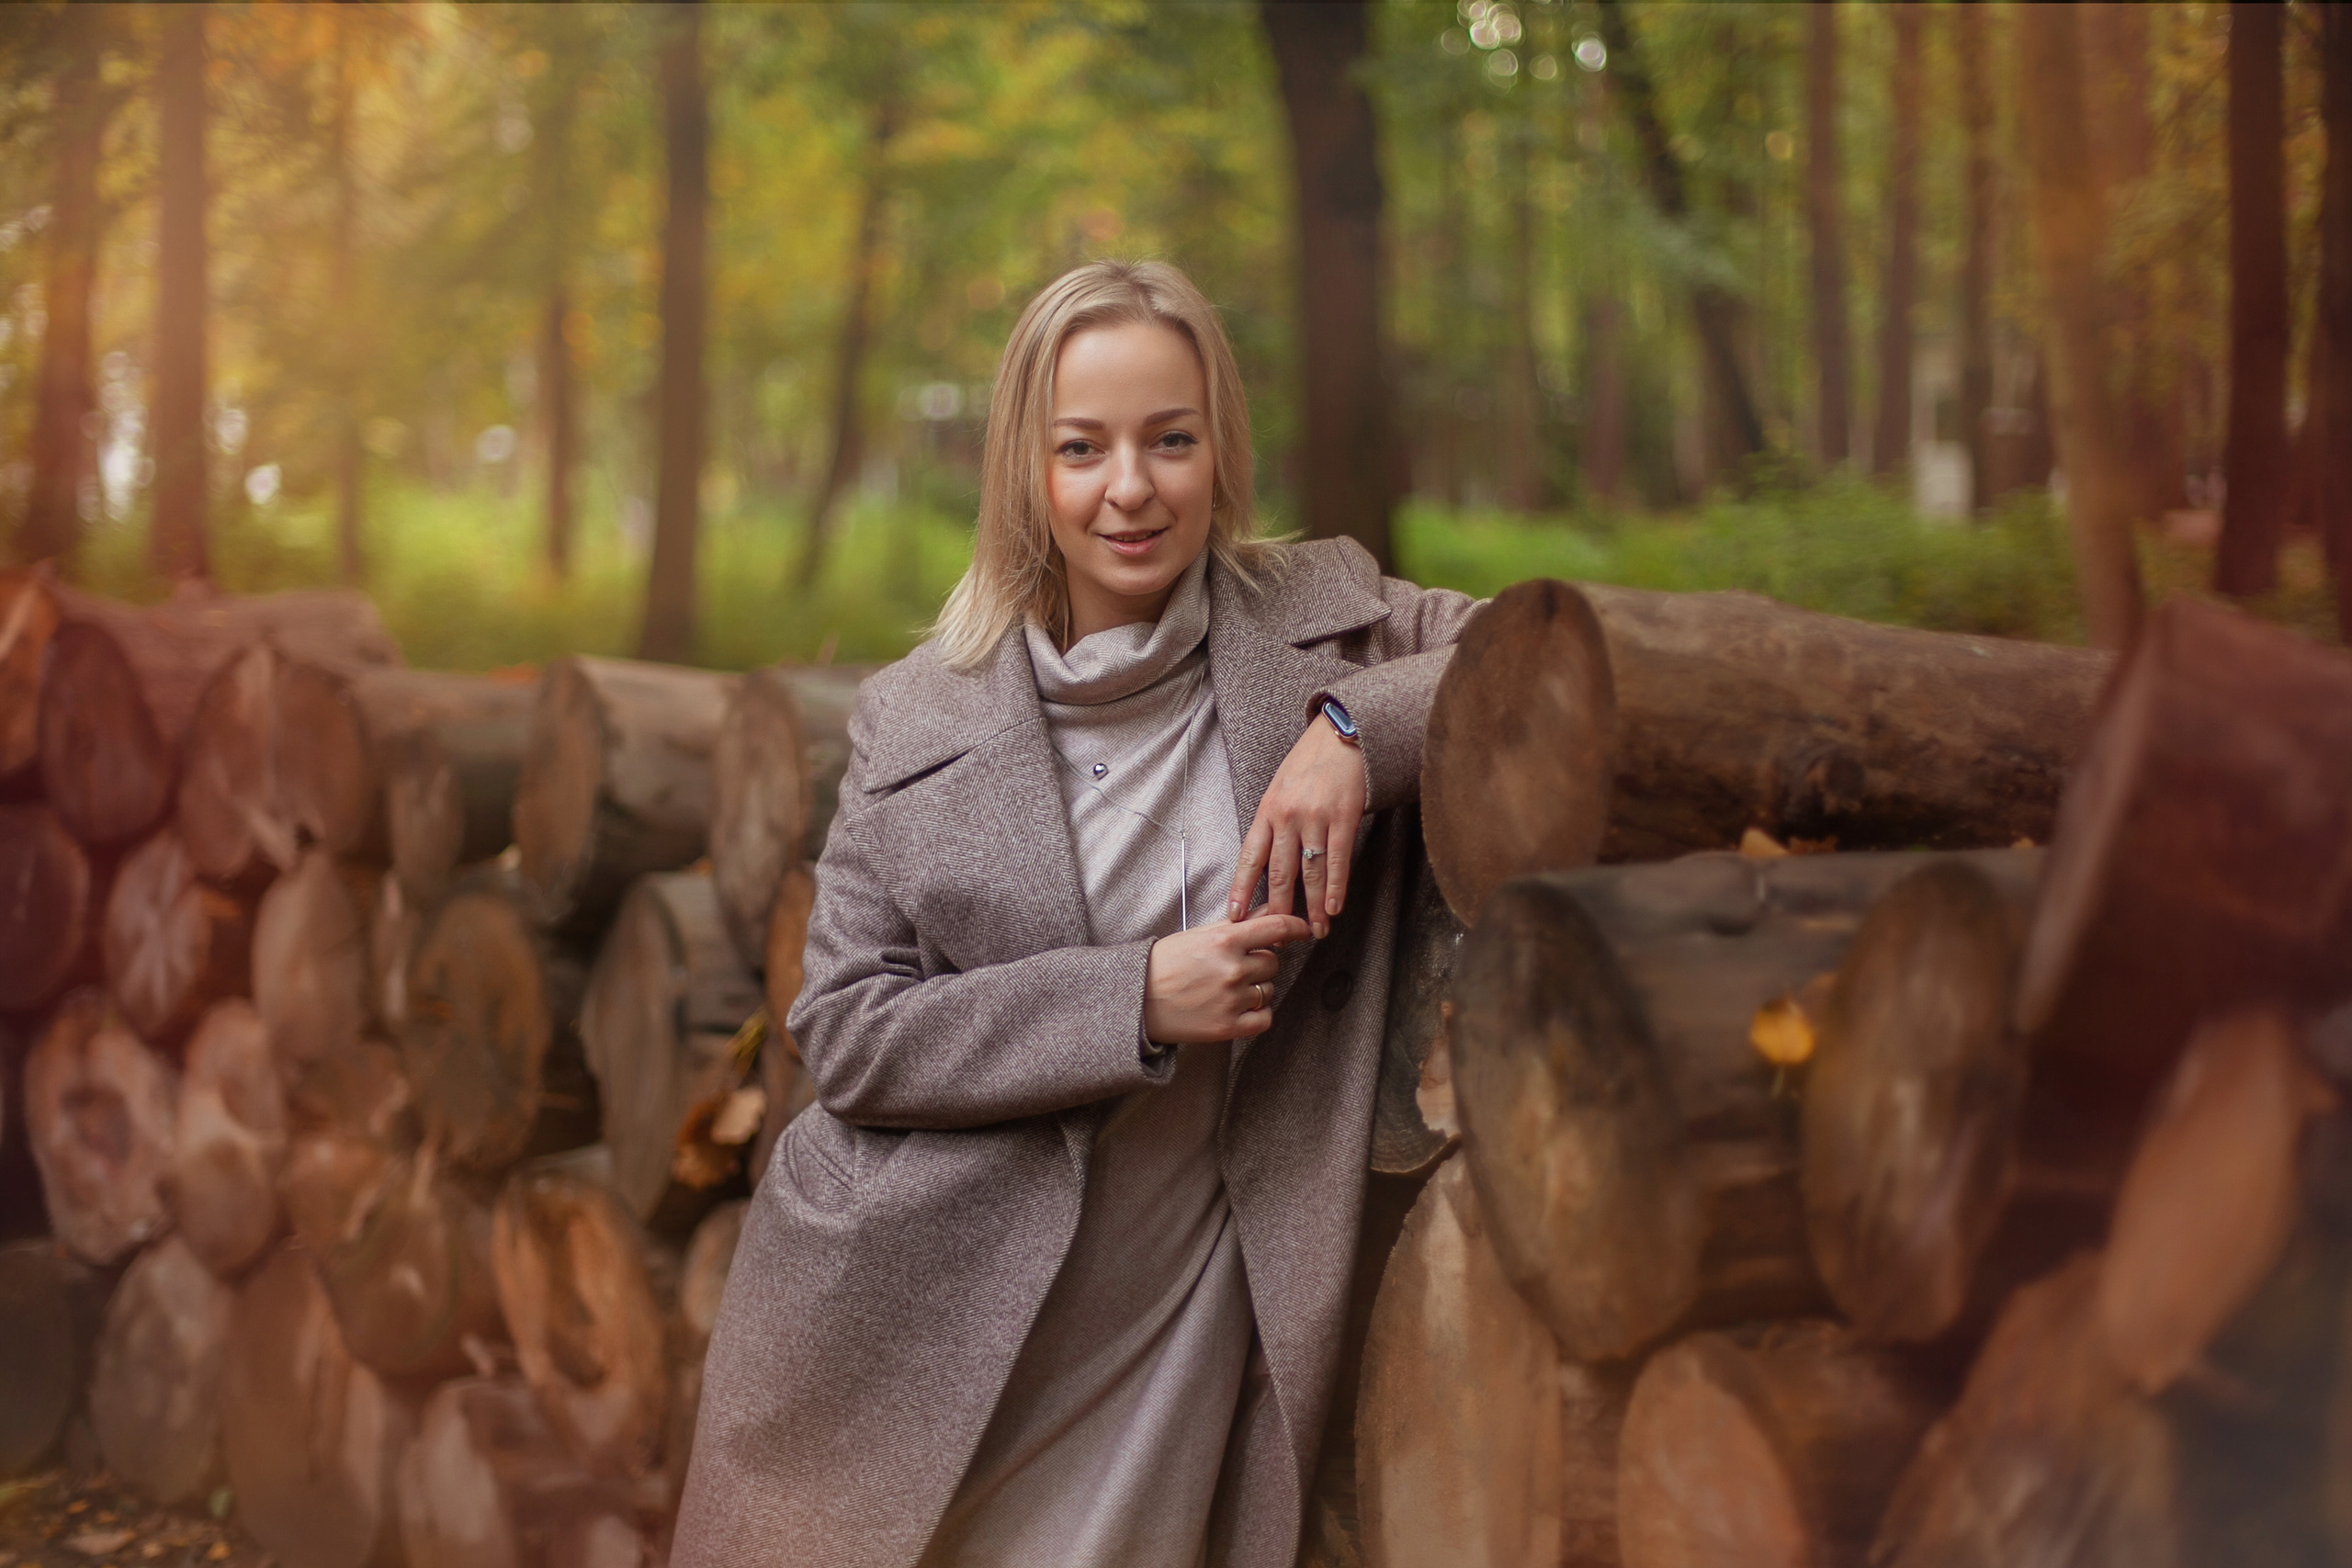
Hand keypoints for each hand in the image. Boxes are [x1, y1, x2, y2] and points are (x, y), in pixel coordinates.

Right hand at [1144, 913, 1312, 1043]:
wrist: (1137, 1000)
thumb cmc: (1165, 964)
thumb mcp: (1199, 935)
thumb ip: (1237, 925)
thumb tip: (1269, 912)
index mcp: (1224, 941)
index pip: (1276, 927)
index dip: (1296, 927)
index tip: (1304, 930)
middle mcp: (1233, 969)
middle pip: (1272, 962)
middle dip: (1258, 964)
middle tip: (1231, 968)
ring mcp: (1232, 999)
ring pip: (1268, 990)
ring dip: (1255, 989)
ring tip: (1224, 989)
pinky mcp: (1229, 1026)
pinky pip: (1264, 1017)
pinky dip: (1255, 1014)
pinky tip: (1235, 1008)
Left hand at [1227, 713, 1365, 938]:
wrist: (1340, 735)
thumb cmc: (1309, 763)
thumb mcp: (1279, 788)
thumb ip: (1273, 822)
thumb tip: (1266, 859)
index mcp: (1267, 810)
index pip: (1249, 857)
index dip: (1241, 889)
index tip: (1235, 916)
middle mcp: (1287, 816)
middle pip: (1279, 873)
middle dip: (1277, 909)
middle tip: (1278, 936)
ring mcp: (1315, 817)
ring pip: (1310, 872)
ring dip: (1313, 906)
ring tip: (1315, 930)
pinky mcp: (1343, 817)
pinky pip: (1337, 860)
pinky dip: (1336, 887)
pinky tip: (1334, 907)